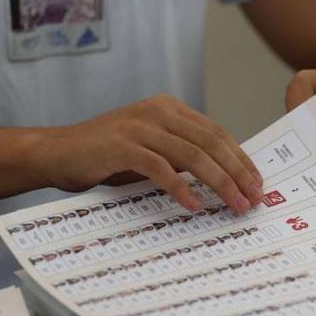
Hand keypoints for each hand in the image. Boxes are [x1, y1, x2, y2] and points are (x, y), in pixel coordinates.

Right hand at [33, 95, 263, 212]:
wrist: (57, 152)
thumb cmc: (109, 156)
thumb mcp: (153, 148)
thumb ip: (183, 154)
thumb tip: (224, 178)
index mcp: (171, 109)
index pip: (218, 134)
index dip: (241, 159)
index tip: (258, 183)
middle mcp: (159, 111)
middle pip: (211, 143)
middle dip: (238, 173)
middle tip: (254, 198)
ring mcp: (140, 126)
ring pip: (193, 155)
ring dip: (219, 183)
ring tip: (235, 205)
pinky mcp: (122, 146)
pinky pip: (161, 168)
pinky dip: (180, 188)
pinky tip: (194, 206)